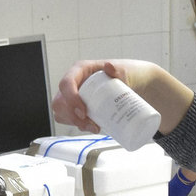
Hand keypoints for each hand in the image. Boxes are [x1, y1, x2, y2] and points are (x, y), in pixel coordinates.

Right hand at [51, 59, 169, 131]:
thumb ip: (118, 70)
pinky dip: (79, 125)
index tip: (84, 112)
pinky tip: (92, 127)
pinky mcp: (78, 107)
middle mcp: (73, 82)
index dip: (70, 99)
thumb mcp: (124, 71)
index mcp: (80, 70)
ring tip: (95, 127)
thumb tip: (109, 67)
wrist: (135, 84)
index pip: (66, 84)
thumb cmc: (127, 74)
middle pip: (60, 102)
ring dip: (75, 123)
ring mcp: (74, 96)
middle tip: (90, 124)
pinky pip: (69, 119)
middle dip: (71, 116)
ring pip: (62, 113)